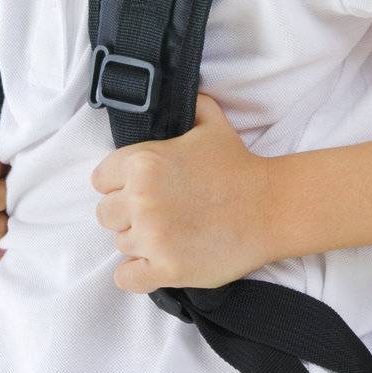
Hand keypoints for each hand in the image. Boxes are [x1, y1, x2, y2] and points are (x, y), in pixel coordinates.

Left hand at [89, 93, 273, 294]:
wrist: (270, 207)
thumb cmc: (238, 165)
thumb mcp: (210, 121)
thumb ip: (186, 103)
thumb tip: (175, 94)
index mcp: (143, 162)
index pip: (101, 180)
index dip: (119, 184)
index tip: (139, 188)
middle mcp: (141, 199)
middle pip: (105, 214)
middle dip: (126, 214)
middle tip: (156, 212)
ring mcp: (152, 237)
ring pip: (119, 244)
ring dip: (138, 241)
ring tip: (167, 233)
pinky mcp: (166, 269)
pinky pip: (125, 277)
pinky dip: (136, 272)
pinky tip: (154, 262)